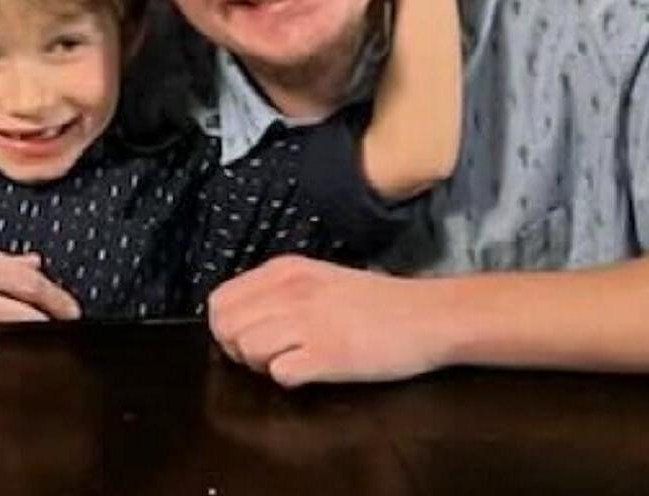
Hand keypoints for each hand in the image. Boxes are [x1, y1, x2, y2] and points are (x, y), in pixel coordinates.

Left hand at [208, 255, 448, 386]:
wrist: (429, 316)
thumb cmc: (380, 302)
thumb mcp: (322, 280)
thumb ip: (283, 292)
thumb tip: (247, 318)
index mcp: (286, 270)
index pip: (220, 299)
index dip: (229, 326)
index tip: (255, 336)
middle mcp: (291, 291)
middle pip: (226, 327)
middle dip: (239, 348)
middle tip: (271, 355)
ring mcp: (308, 322)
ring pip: (246, 350)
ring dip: (262, 365)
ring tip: (294, 361)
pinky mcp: (327, 355)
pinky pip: (280, 374)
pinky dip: (290, 379)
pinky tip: (313, 371)